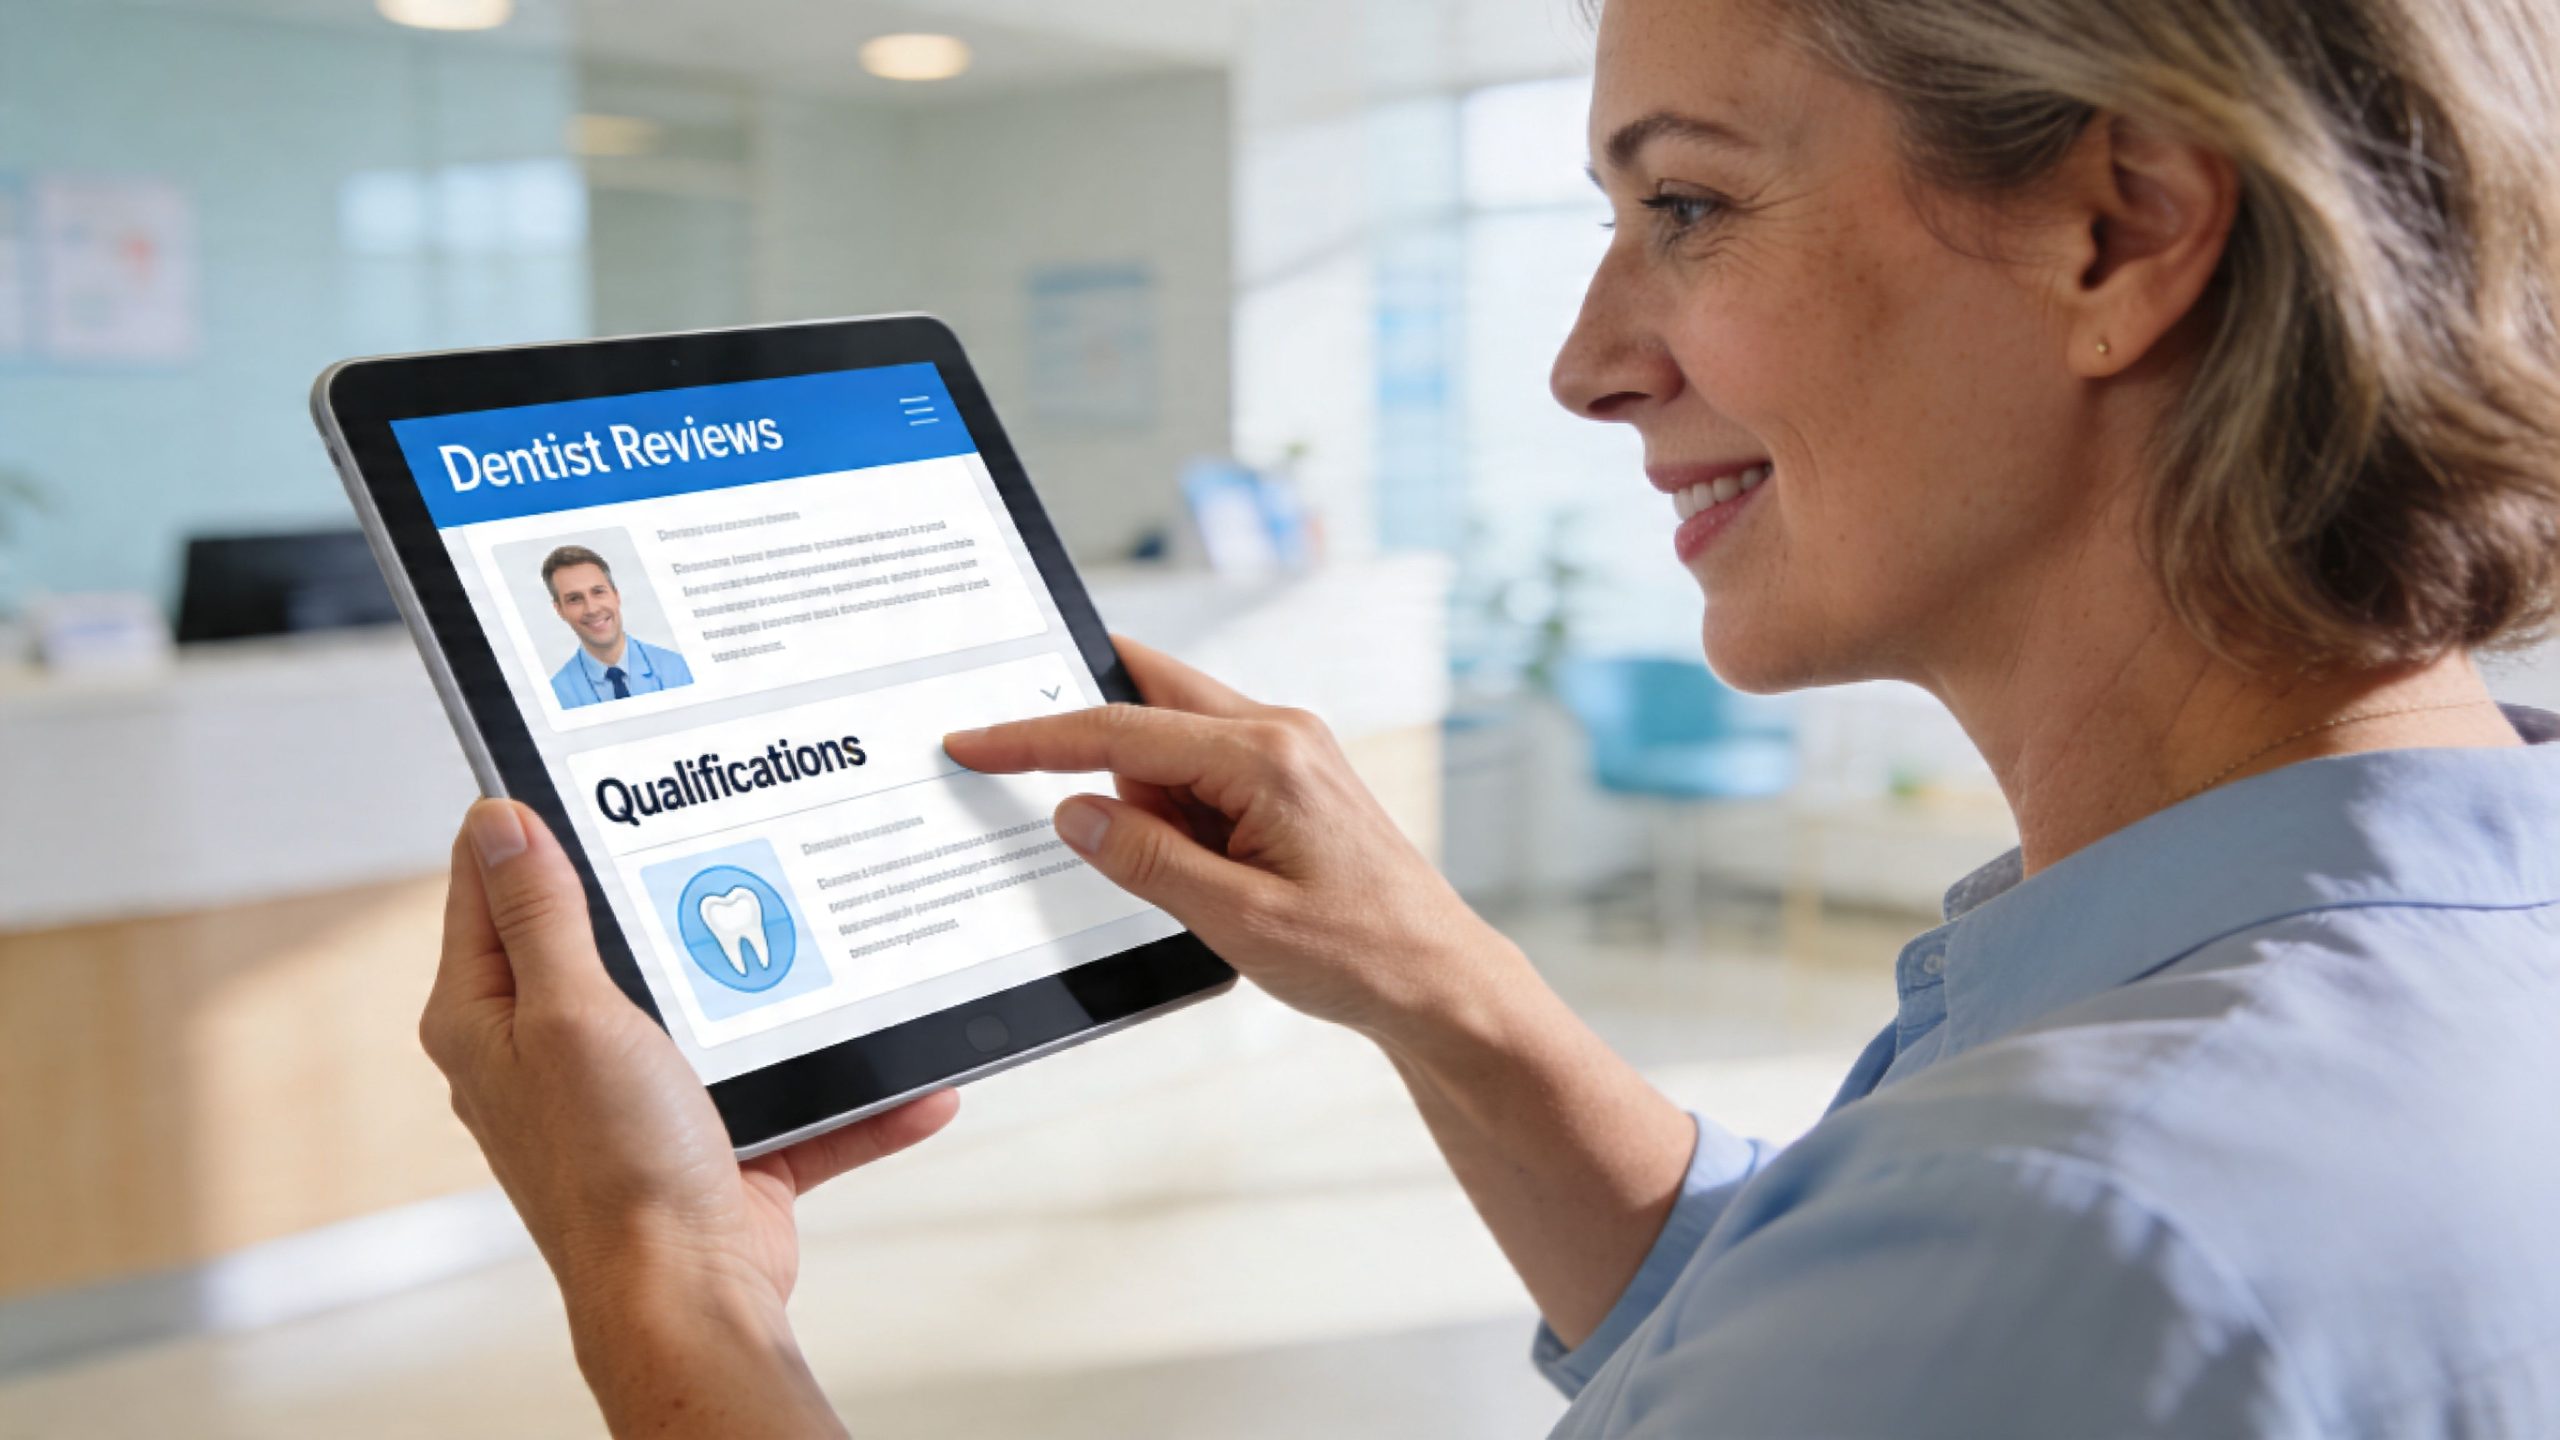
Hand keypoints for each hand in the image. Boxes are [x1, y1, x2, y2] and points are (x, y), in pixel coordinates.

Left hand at [425, 799, 956, 1434]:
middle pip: (608, 941)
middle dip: (679, 893)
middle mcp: (553, 1057)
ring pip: (715, 1014)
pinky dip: (852, 1092)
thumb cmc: (615, 1172)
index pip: (494, 890)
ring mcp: (634, 1102)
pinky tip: (912, 1077)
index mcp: (492, 1019)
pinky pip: (793, 1098)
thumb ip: (543, 917)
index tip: (590, 768)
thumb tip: (499, 822)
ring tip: (834, 941)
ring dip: (784, 993)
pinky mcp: (714, 1145)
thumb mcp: (572, 1012)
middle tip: (730, 831)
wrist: (689, 1297)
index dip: (534, 824)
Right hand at [943, 637, 1514, 1046]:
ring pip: (1175, 740)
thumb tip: (1076, 813)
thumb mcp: (1236, 921)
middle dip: (1083, 730)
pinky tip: (1185, 869)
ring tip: (1183, 879)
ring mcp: (1289, 753)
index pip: (1123, 728)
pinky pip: (1205, 773)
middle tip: (1011, 751)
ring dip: (1144, 792)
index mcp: (1266, 756)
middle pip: (1150, 695)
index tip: (974, 739)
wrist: (1440, 980)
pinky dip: (1174, 809)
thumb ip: (1147, 861)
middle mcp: (1281, 734)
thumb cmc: (1360, 956)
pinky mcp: (1290, 782)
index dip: (1036, 738)